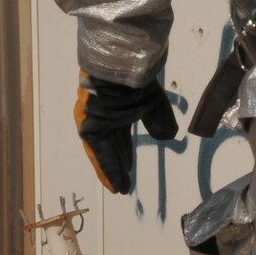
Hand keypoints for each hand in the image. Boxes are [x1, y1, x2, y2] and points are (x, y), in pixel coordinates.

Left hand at [74, 71, 178, 194]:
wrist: (123, 66)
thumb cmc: (138, 81)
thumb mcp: (154, 103)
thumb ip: (160, 121)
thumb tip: (166, 136)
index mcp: (116, 111)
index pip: (119, 138)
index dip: (125, 155)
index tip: (129, 170)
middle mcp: (102, 118)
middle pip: (111, 147)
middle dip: (118, 165)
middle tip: (124, 183)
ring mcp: (93, 122)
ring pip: (103, 153)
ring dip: (111, 172)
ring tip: (119, 188)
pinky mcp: (89, 126)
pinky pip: (99, 153)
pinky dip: (107, 169)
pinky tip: (114, 183)